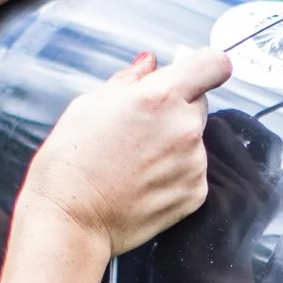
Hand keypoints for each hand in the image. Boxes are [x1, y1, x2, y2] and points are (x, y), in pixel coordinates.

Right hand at [18, 48, 233, 256]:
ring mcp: (194, 163)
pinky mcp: (196, 193)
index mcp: (160, 96)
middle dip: (177, 108)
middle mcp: (185, 127)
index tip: (195, 72)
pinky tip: (143, 181)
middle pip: (200, 103)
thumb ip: (128, 79)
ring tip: (135, 161)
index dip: (204, 65)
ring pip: (195, 139)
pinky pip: (193, 171)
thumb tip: (149, 64)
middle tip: (141, 128)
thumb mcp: (89, 104)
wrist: (70, 219)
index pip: (213, 64)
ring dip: (174, 143)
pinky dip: (175, 173)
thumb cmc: (70, 162)